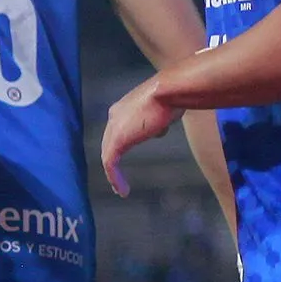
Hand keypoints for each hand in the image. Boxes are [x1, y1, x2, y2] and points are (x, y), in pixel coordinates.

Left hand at [98, 77, 182, 196]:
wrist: (169, 90)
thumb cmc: (172, 95)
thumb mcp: (163, 110)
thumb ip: (156, 121)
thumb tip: (158, 130)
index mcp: (123, 108)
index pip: (116, 130)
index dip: (119, 146)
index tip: (124, 159)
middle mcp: (114, 116)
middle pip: (108, 143)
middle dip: (112, 162)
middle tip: (117, 180)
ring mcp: (114, 127)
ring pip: (108, 155)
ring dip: (113, 175)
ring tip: (120, 190)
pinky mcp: (117, 139)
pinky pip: (110, 163)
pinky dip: (115, 178)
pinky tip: (122, 190)